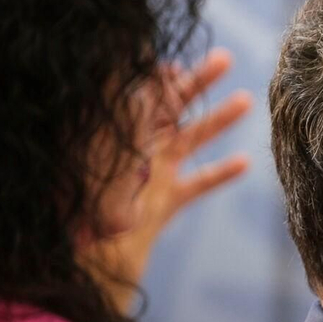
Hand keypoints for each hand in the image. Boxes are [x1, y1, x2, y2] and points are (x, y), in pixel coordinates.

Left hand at [88, 49, 252, 310]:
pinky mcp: (164, 200)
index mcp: (117, 135)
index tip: (179, 60)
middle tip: (223, 59)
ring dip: (219, 120)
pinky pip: (197, 184)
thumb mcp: (96, 170)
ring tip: (247, 100)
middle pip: (171, 106)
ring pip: (192, 139)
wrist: (79, 262)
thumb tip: (135, 99)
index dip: (159, 77)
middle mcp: (136, 148)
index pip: (141, 96)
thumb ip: (119, 135)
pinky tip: (244, 163)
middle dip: (197, 82)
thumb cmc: (75, 213)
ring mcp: (152, 173)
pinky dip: (220, 174)